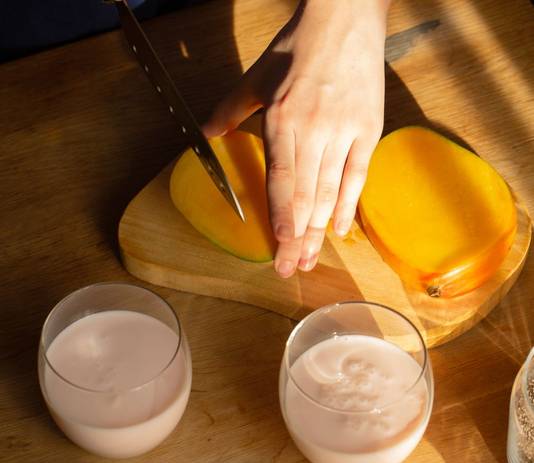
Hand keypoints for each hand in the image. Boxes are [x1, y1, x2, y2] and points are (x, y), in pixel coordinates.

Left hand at [203, 0, 389, 276]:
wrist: (346, 18)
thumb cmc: (298, 47)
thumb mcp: (257, 75)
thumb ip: (230, 109)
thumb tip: (205, 135)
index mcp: (282, 118)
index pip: (282, 179)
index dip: (282, 215)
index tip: (280, 245)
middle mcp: (314, 129)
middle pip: (305, 195)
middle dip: (298, 237)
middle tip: (291, 270)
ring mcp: (344, 131)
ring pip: (330, 191)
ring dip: (320, 231)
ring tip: (312, 260)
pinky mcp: (367, 130)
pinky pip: (357, 176)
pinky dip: (349, 206)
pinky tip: (340, 232)